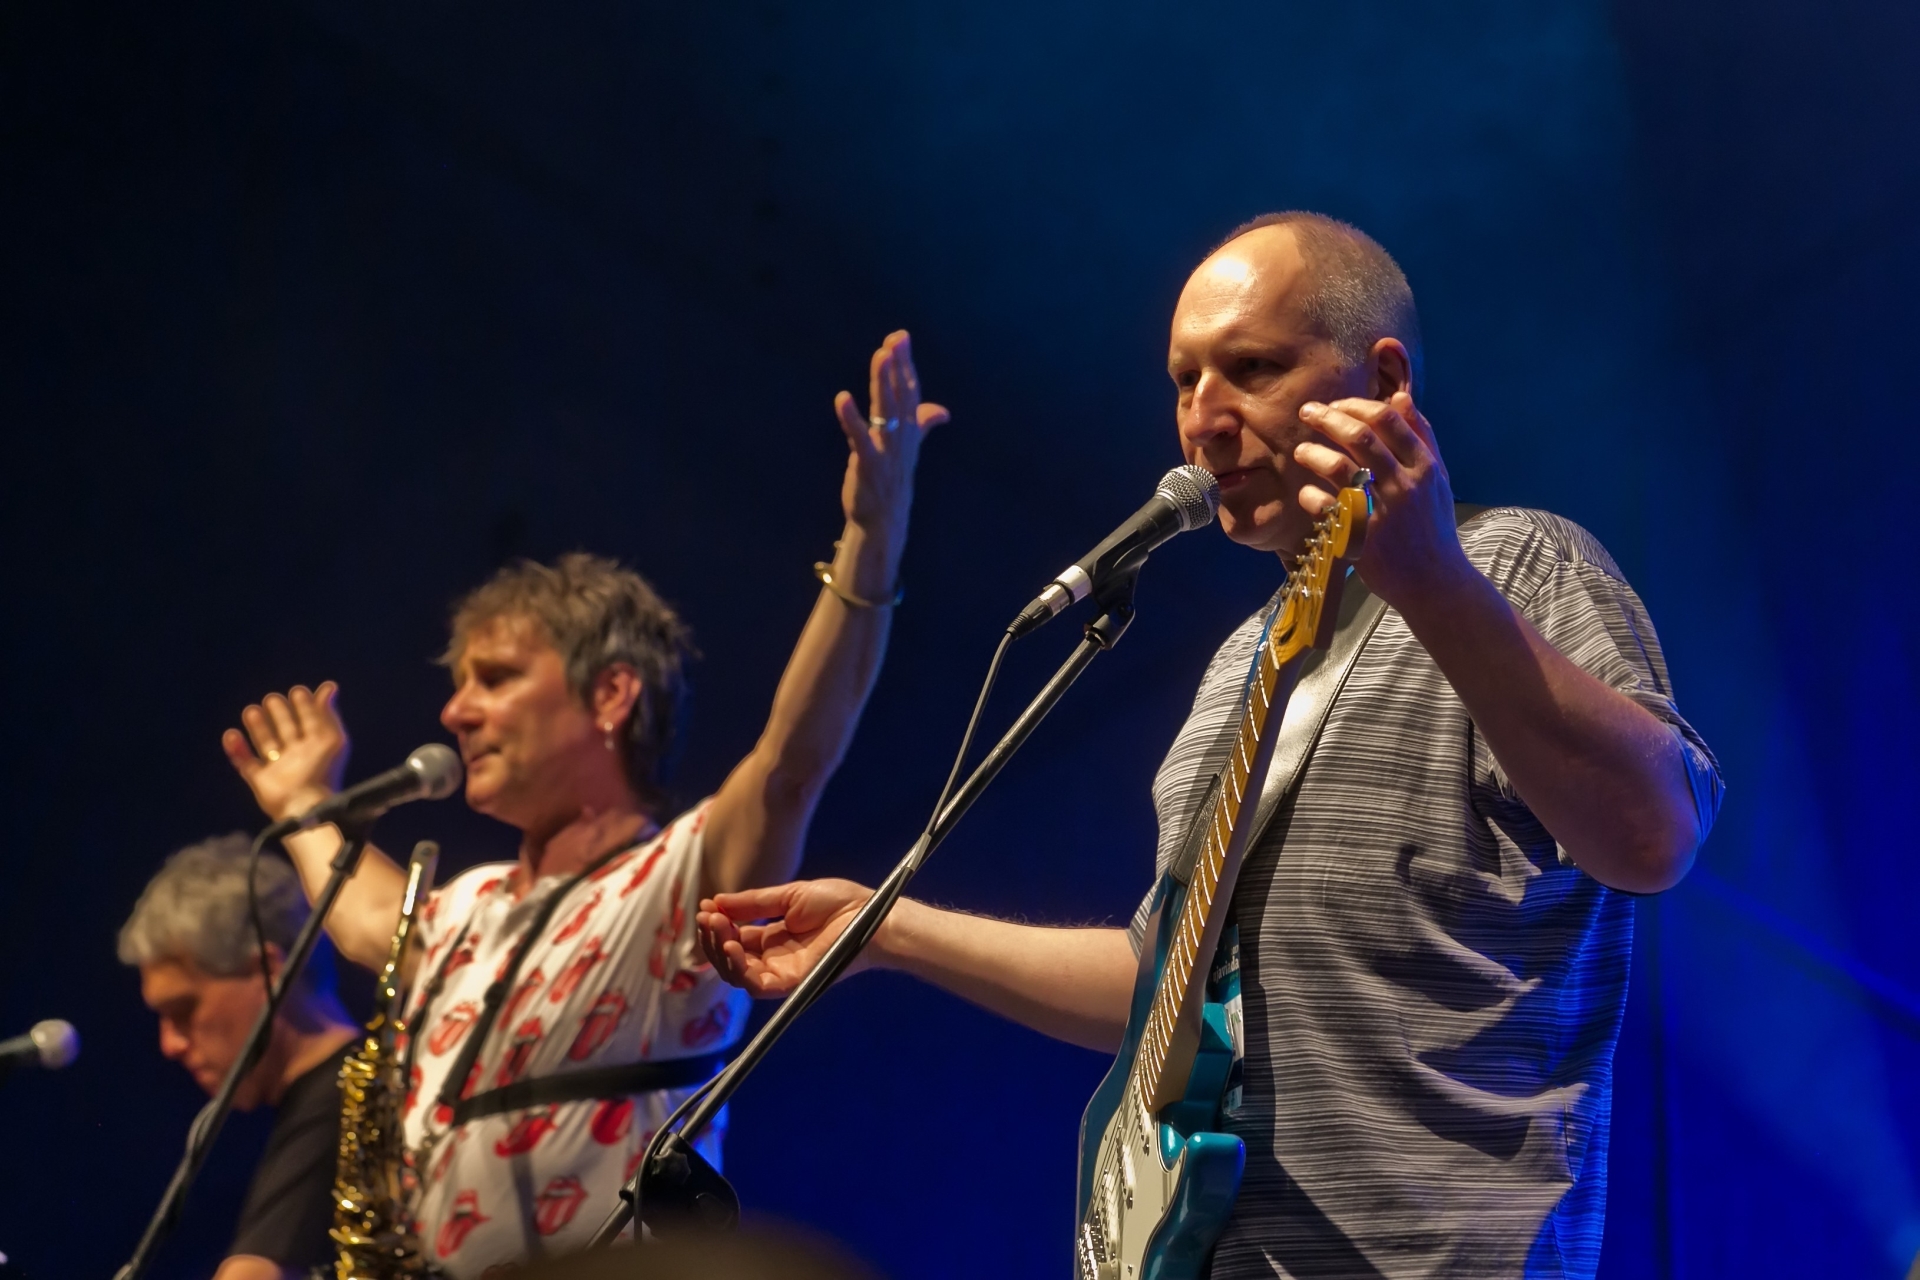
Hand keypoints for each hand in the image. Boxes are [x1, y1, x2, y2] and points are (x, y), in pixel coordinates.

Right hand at [221, 683, 349, 822]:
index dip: (304, 706)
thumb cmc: (323, 771)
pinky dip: (236, 749)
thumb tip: (328, 686)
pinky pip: (245, 763)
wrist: (306, 804)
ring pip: (266, 743)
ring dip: (258, 726)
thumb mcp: (331, 738)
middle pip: (286, 729)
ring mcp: (278, 769)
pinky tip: (230, 734)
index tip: (297, 691)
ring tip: (251, 710)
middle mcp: (297, 756)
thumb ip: (326, 713)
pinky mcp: (260, 781)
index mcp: (317, 746)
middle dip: (279, 713)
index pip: (309, 721)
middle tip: (272, 698)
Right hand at [697, 878, 875, 997]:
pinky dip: (738, 967)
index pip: (736, 938)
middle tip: (706, 916)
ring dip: (720, 951)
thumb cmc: (839, 902)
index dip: (718, 925)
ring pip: (737, 974)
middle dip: (713, 938)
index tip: (706, 907)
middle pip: (731, 958)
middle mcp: (774, 959)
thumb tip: (718, 902)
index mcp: (775, 938)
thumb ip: (754, 903)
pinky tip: (733, 944)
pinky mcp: (791, 983)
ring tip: (716, 927)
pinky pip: (755, 984)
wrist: (868, 913)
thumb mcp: (789, 896)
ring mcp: (781, 973)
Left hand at [833, 331, 948, 540]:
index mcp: (910, 431)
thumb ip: (923, 425)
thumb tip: (943, 412)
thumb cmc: (893, 481)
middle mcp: (902, 437)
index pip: (910, 391)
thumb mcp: (910, 449)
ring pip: (886, 411)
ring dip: (882, 383)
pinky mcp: (867, 463)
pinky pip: (860, 437)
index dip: (906, 364)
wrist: (884, 520)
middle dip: (897, 367)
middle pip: (901, 395)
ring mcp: (886, 450)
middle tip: (893, 341)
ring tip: (879, 357)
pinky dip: (852, 418)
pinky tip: (843, 397)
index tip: (900, 337)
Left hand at [1293, 390, 1475, 612]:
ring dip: (1313, 453)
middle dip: (1327, 417)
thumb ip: (1421, 438)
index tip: (1335, 405)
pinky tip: (1307, 493)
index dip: (1355, 405)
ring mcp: (1382, 511)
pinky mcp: (1360, 536)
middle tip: (1306, 412)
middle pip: (1360, 436)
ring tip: (1301, 451)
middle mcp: (1404, 484)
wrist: (1433, 580)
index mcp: (1424, 466)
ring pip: (1339, 467)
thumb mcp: (1437, 479)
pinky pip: (1325, 507)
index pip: (1388, 419)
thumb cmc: (1432, 525)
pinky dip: (1310, 495)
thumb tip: (1398, 397)